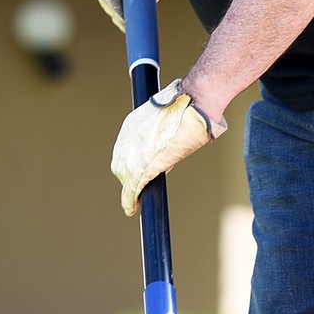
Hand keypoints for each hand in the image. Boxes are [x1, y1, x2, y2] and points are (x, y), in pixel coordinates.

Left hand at [111, 79, 226, 215]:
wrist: (194, 105)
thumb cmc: (190, 106)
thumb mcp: (169, 118)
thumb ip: (163, 133)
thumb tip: (168, 147)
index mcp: (132, 124)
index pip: (124, 150)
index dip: (129, 162)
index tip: (135, 169)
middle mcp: (127, 138)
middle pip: (120, 164)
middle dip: (127, 176)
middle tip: (138, 185)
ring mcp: (133, 152)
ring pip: (125, 177)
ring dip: (131, 188)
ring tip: (137, 198)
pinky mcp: (142, 166)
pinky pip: (131, 188)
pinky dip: (129, 200)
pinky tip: (131, 209)